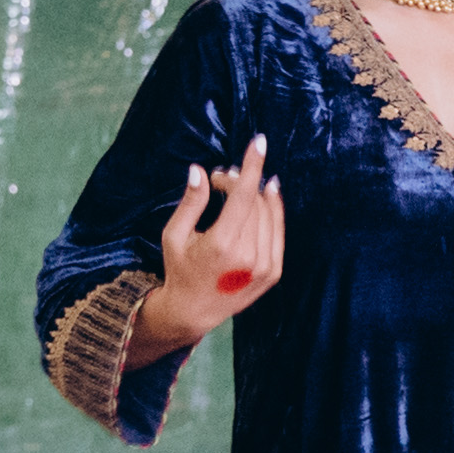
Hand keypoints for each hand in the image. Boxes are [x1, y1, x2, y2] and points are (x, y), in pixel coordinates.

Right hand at [137, 139, 282, 350]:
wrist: (195, 310)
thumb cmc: (180, 269)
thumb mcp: (175, 235)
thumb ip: (191, 203)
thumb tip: (200, 171)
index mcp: (222, 246)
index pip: (244, 196)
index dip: (252, 165)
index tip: (259, 142)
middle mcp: (249, 257)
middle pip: (254, 201)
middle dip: (241, 181)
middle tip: (222, 177)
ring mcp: (265, 266)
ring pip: (269, 214)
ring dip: (257, 193)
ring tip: (239, 185)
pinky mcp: (274, 272)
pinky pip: (279, 231)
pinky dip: (274, 210)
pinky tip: (266, 194)